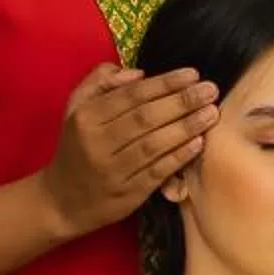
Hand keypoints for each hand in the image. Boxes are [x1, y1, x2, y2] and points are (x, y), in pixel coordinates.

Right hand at [40, 64, 220, 238]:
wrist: (62, 201)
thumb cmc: (77, 148)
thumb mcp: (76, 109)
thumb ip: (101, 82)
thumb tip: (138, 73)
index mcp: (86, 118)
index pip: (132, 95)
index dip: (165, 83)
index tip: (193, 74)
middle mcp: (98, 143)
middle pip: (146, 118)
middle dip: (182, 102)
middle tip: (210, 90)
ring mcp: (113, 171)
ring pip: (154, 144)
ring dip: (187, 127)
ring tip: (211, 113)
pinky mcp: (127, 194)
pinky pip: (157, 172)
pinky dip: (179, 157)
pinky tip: (199, 143)